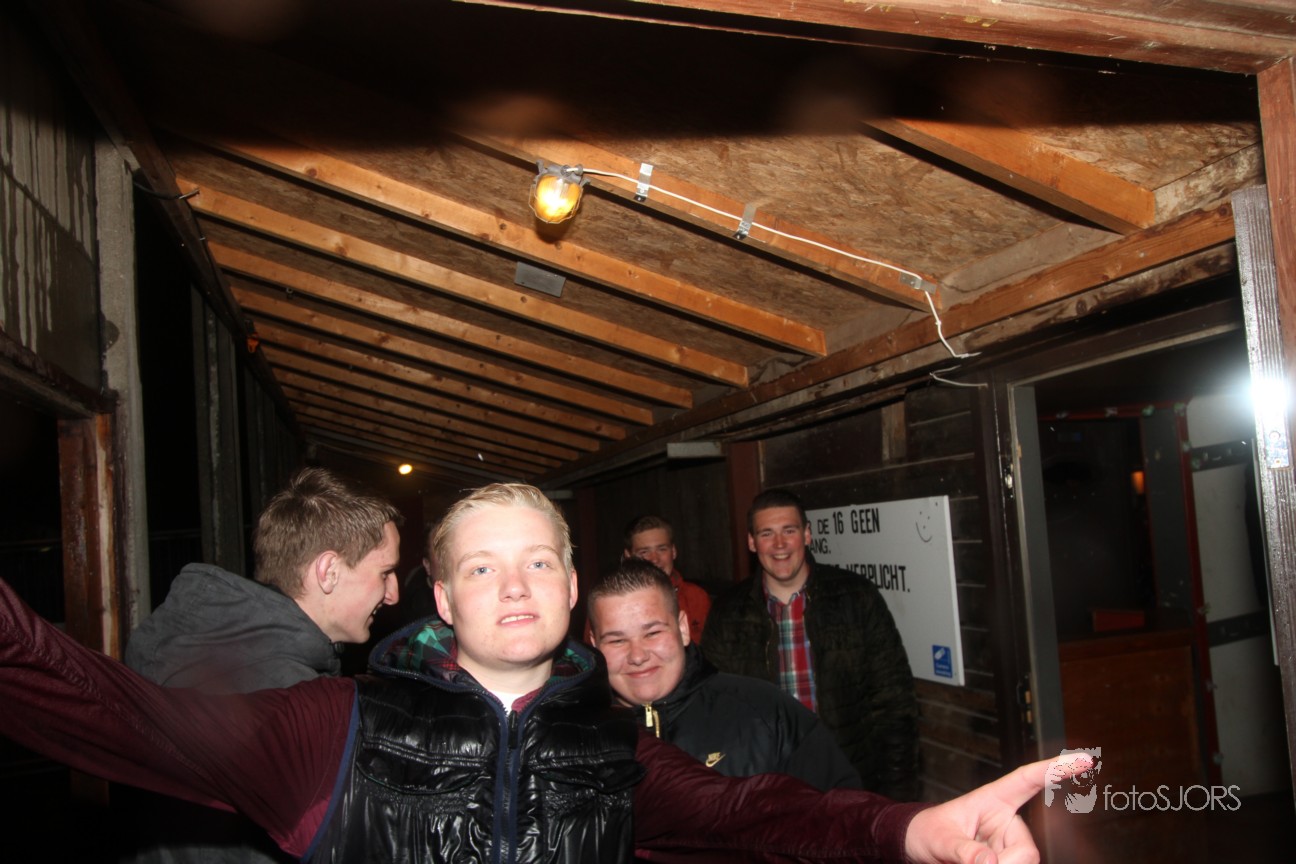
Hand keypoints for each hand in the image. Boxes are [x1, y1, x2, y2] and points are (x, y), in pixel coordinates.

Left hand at [903, 752, 1092, 863]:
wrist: (921, 848)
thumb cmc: (929, 833)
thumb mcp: (940, 838)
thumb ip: (963, 850)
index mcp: (993, 800)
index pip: (1027, 780)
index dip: (1055, 769)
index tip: (1083, 760)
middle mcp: (1007, 822)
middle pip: (1027, 849)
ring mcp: (1010, 845)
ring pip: (1024, 863)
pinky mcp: (1010, 860)